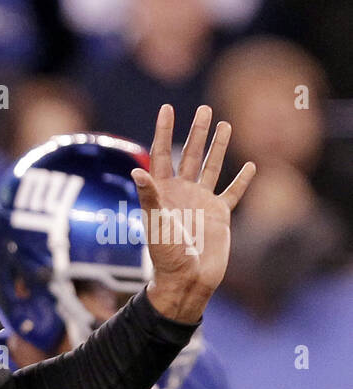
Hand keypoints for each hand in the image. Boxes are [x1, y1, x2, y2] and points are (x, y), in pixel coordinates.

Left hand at [133, 104, 255, 323]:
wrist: (186, 280)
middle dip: (197, 131)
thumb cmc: (165, 255)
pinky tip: (251, 165)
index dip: (164, 130)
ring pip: (211, 167)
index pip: (162, 153)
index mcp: (162, 191)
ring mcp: (201, 202)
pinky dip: (242, 180)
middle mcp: (182, 192)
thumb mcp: (155, 223)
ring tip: (225, 124)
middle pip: (190, 154)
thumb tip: (138, 170)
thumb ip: (149, 196)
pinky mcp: (219, 215)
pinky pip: (232, 192)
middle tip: (204, 108)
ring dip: (218, 147)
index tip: (166, 108)